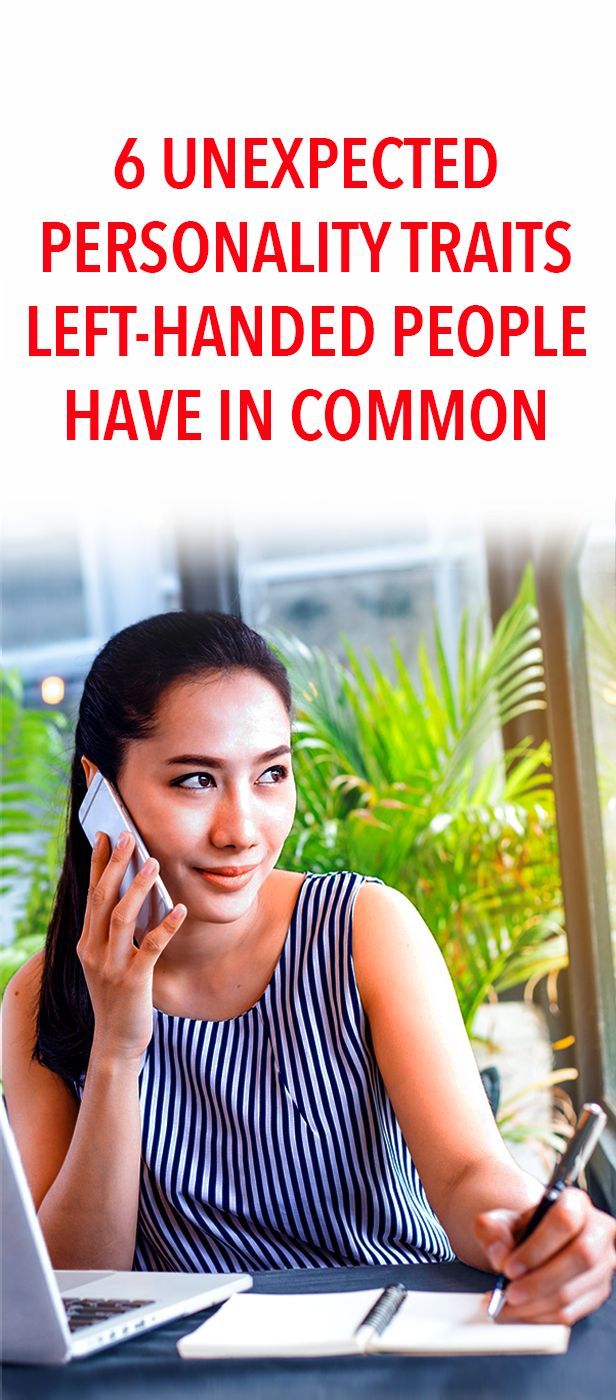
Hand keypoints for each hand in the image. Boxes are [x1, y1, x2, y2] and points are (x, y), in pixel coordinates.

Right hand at [77, 831, 186, 1066]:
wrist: (116, 1043)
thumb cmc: (118, 998)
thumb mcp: (107, 962)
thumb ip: (113, 934)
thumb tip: (135, 896)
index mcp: (86, 943)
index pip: (91, 895)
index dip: (97, 864)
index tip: (103, 835)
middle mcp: (93, 950)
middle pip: (102, 898)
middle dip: (115, 864)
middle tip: (128, 835)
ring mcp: (111, 966)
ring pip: (122, 917)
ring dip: (138, 888)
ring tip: (153, 862)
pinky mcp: (133, 980)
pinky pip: (151, 946)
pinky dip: (166, 925)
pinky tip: (181, 909)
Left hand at [475, 1189, 615, 1324]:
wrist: (533, 1243)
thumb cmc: (521, 1230)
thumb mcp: (501, 1221)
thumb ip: (493, 1232)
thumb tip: (499, 1256)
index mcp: (575, 1202)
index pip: (565, 1220)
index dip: (537, 1247)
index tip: (509, 1267)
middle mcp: (597, 1230)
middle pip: (580, 1257)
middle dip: (539, 1281)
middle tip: (509, 1293)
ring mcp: (603, 1263)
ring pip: (574, 1290)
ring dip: (536, 1304)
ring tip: (508, 1305)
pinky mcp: (598, 1292)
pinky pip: (572, 1312)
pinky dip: (542, 1317)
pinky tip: (521, 1312)